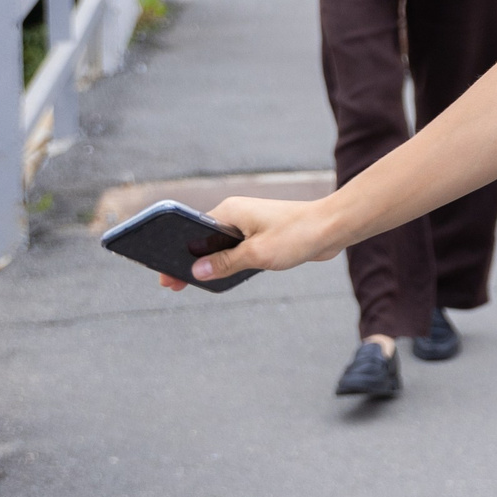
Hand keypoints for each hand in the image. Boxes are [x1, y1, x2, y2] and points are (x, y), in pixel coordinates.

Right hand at [158, 196, 346, 289]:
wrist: (333, 227)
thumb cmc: (297, 235)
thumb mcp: (257, 254)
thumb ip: (225, 263)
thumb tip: (196, 272)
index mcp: (229, 211)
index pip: (192, 232)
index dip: (177, 254)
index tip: (163, 274)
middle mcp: (237, 214)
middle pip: (203, 240)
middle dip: (188, 261)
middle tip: (170, 285)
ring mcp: (250, 223)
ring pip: (221, 246)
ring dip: (208, 263)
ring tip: (189, 283)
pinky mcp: (262, 234)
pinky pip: (237, 249)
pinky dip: (227, 262)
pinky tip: (219, 277)